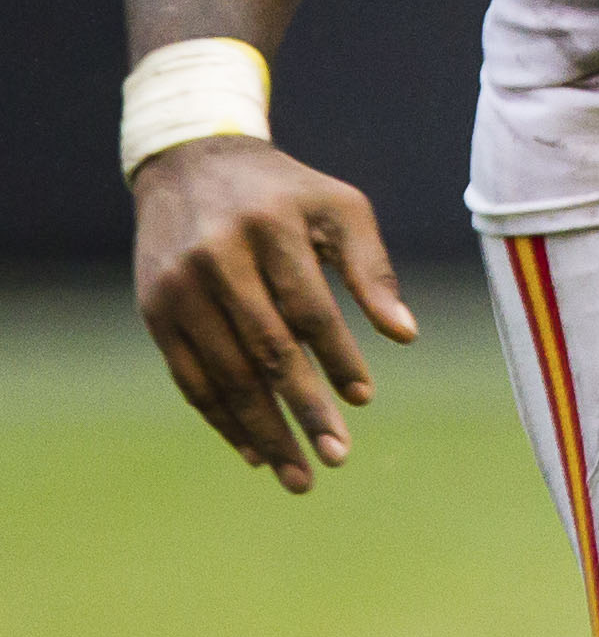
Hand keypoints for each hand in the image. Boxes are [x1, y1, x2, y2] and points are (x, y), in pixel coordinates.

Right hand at [131, 135, 415, 492]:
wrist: (193, 164)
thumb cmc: (286, 192)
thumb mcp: (339, 207)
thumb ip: (372, 267)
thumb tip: (406, 334)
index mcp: (270, 228)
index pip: (308, 308)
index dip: (337, 357)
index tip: (364, 399)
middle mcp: (217, 258)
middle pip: (266, 351)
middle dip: (303, 410)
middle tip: (336, 456)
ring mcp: (179, 288)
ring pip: (225, 376)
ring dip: (264, 430)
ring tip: (299, 473)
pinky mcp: (155, 312)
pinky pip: (190, 379)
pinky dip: (223, 420)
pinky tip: (254, 450)